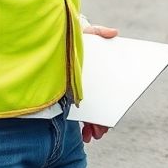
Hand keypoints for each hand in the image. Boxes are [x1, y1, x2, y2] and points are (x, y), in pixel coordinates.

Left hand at [79, 24, 114, 138]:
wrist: (49, 46)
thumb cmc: (69, 39)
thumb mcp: (83, 33)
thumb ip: (98, 31)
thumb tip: (114, 32)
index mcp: (100, 70)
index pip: (114, 84)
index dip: (118, 98)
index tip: (118, 108)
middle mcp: (94, 84)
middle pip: (105, 103)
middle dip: (104, 120)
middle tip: (102, 131)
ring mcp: (83, 92)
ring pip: (94, 113)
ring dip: (95, 126)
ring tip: (92, 135)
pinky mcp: (71, 99)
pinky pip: (81, 116)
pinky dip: (85, 126)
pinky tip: (84, 134)